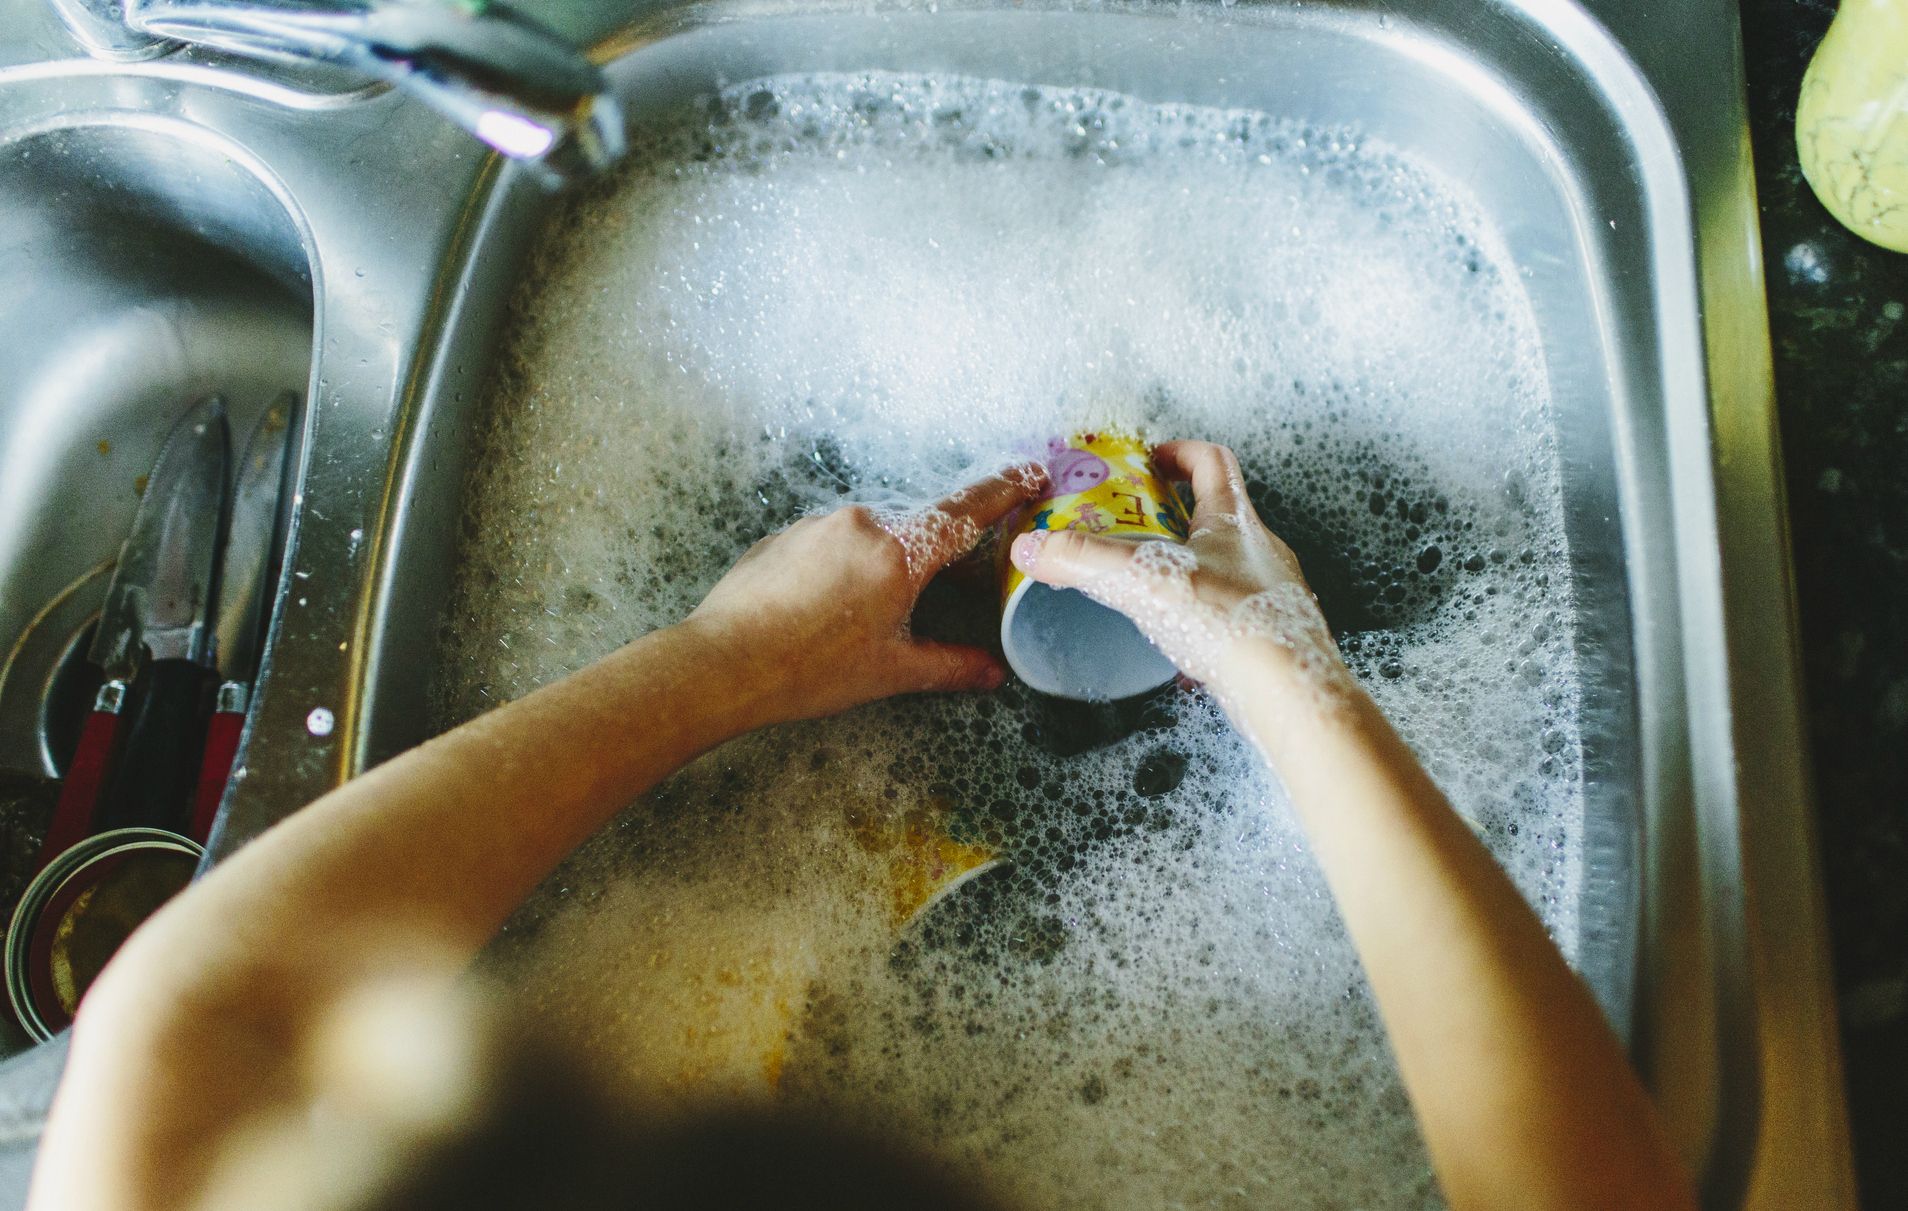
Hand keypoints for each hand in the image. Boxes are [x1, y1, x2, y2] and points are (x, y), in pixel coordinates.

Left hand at [683, 466, 1043, 728]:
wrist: (722, 662)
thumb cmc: (809, 669)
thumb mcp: (891, 671)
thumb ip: (949, 665)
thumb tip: (992, 673)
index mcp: (899, 551)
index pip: (964, 512)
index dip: (1004, 491)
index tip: (1030, 474)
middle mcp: (861, 522)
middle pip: (918, 526)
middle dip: (937, 553)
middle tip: (948, 589)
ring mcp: (818, 524)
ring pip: (872, 534)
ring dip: (885, 563)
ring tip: (872, 615)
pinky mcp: (785, 536)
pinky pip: (831, 542)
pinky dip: (844, 566)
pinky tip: (830, 610)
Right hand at [1007, 440, 1342, 697]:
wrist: (1286, 689)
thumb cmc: (1229, 622)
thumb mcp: (1142, 580)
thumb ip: (1082, 560)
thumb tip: (1033, 548)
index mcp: (1234, 520)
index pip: (1212, 462)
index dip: (1178, 454)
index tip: (1148, 463)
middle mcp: (1260, 550)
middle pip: (1219, 513)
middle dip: (1174, 517)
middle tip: (1135, 527)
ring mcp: (1270, 594)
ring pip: (1227, 567)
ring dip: (1189, 570)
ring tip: (1151, 588)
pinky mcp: (1271, 636)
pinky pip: (1232, 617)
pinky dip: (1202, 623)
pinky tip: (1179, 652)